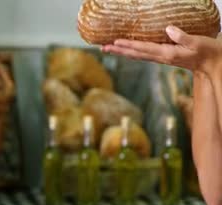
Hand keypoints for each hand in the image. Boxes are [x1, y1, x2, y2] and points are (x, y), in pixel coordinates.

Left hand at [102, 26, 221, 74]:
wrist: (212, 64)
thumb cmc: (207, 52)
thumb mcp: (198, 43)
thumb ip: (183, 37)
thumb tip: (168, 29)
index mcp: (167, 54)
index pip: (143, 49)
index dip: (128, 45)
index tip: (115, 42)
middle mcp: (161, 57)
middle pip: (135, 54)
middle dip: (119, 51)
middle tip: (103, 47)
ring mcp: (161, 58)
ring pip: (137, 55)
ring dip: (122, 52)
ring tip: (108, 48)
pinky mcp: (163, 57)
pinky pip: (143, 54)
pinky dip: (132, 52)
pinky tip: (125, 50)